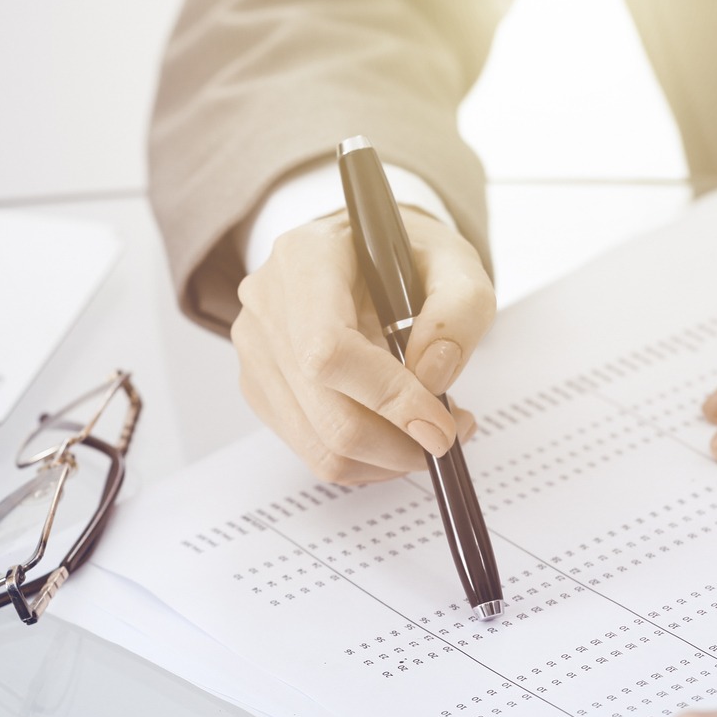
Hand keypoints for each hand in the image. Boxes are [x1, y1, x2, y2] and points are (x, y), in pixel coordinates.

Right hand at [234, 209, 494, 483]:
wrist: (366, 257)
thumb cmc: (410, 257)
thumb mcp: (456, 263)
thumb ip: (459, 312)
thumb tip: (432, 377)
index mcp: (305, 259)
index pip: (329, 350)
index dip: (387, 398)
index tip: (440, 424)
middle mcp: (267, 305)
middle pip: (325, 411)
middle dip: (399, 442)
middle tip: (451, 434)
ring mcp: (258, 352)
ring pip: (321, 445)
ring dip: (389, 457)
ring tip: (431, 427)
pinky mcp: (263, 390)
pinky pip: (316, 451)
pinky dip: (369, 459)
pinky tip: (398, 428)